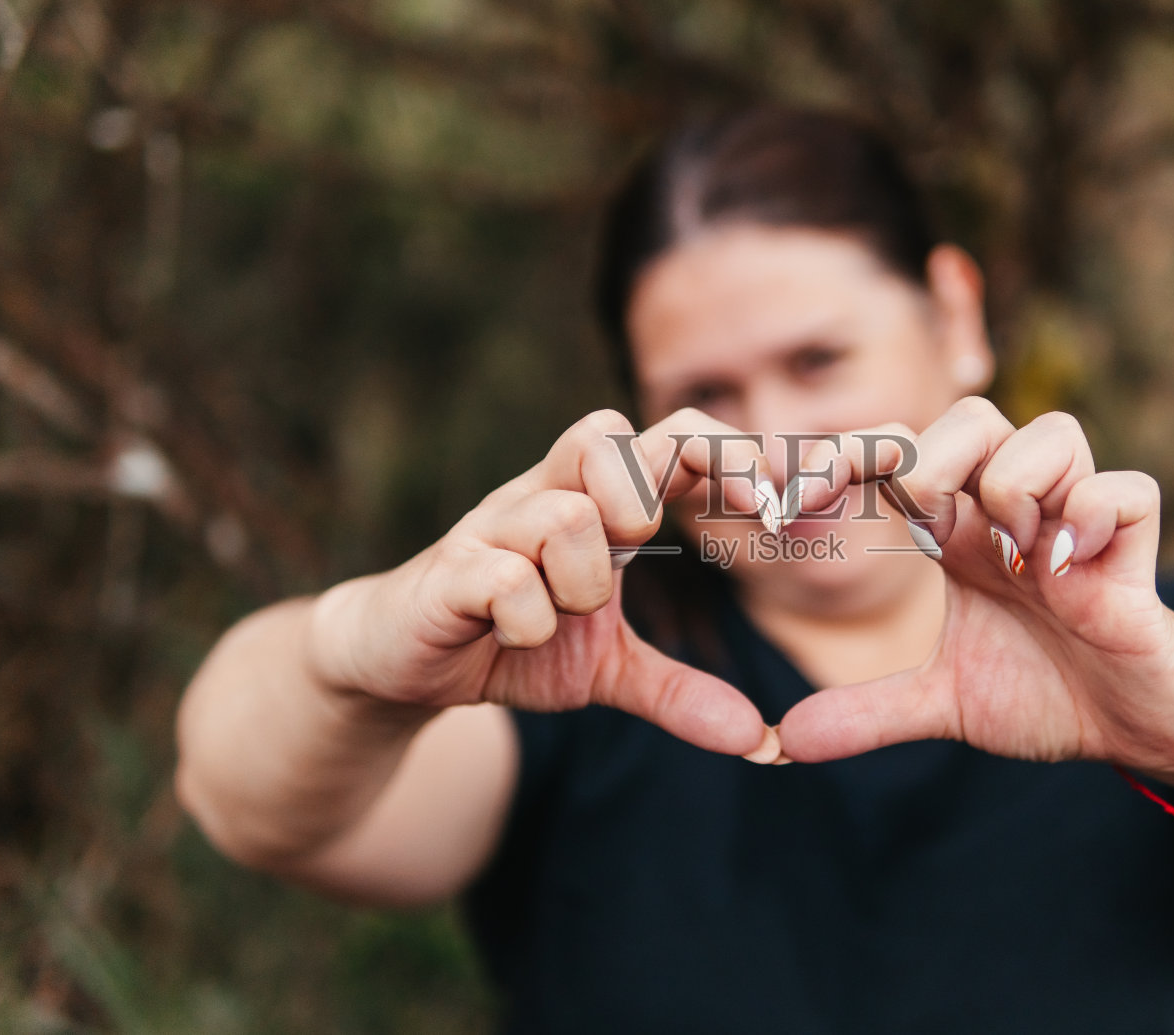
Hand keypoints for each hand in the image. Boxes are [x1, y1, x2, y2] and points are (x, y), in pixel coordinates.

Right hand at [304, 408, 782, 758]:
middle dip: (638, 501)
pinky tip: (516, 635)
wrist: (399, 665)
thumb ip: (679, 692)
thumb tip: (759, 738)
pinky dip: (528, 618)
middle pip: (604, 435)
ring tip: (563, 612)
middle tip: (636, 553)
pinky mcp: (447, 573)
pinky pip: (504, 578)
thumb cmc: (508, 641)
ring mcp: (491, 528)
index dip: (727, 455)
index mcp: (593, 503)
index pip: (668, 436)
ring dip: (583, 581)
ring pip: (563, 517)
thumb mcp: (606, 670)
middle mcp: (542, 496)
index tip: (774, 504)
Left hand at [775, 397, 1173, 789]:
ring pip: (1054, 432)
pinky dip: (1092, 519)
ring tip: (1015, 561)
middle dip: (936, 460)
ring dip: (1017, 488)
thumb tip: (786, 741)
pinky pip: (1128, 491)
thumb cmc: (1052, 694)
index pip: (904, 454)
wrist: (1141, 733)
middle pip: (976, 417)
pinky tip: (1065, 576)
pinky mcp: (1138, 553)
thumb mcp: (945, 704)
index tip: (794, 505)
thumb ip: (870, 712)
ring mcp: (1081, 525)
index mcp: (966, 536)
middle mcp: (1019, 515)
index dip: (847, 458)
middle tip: (928, 534)